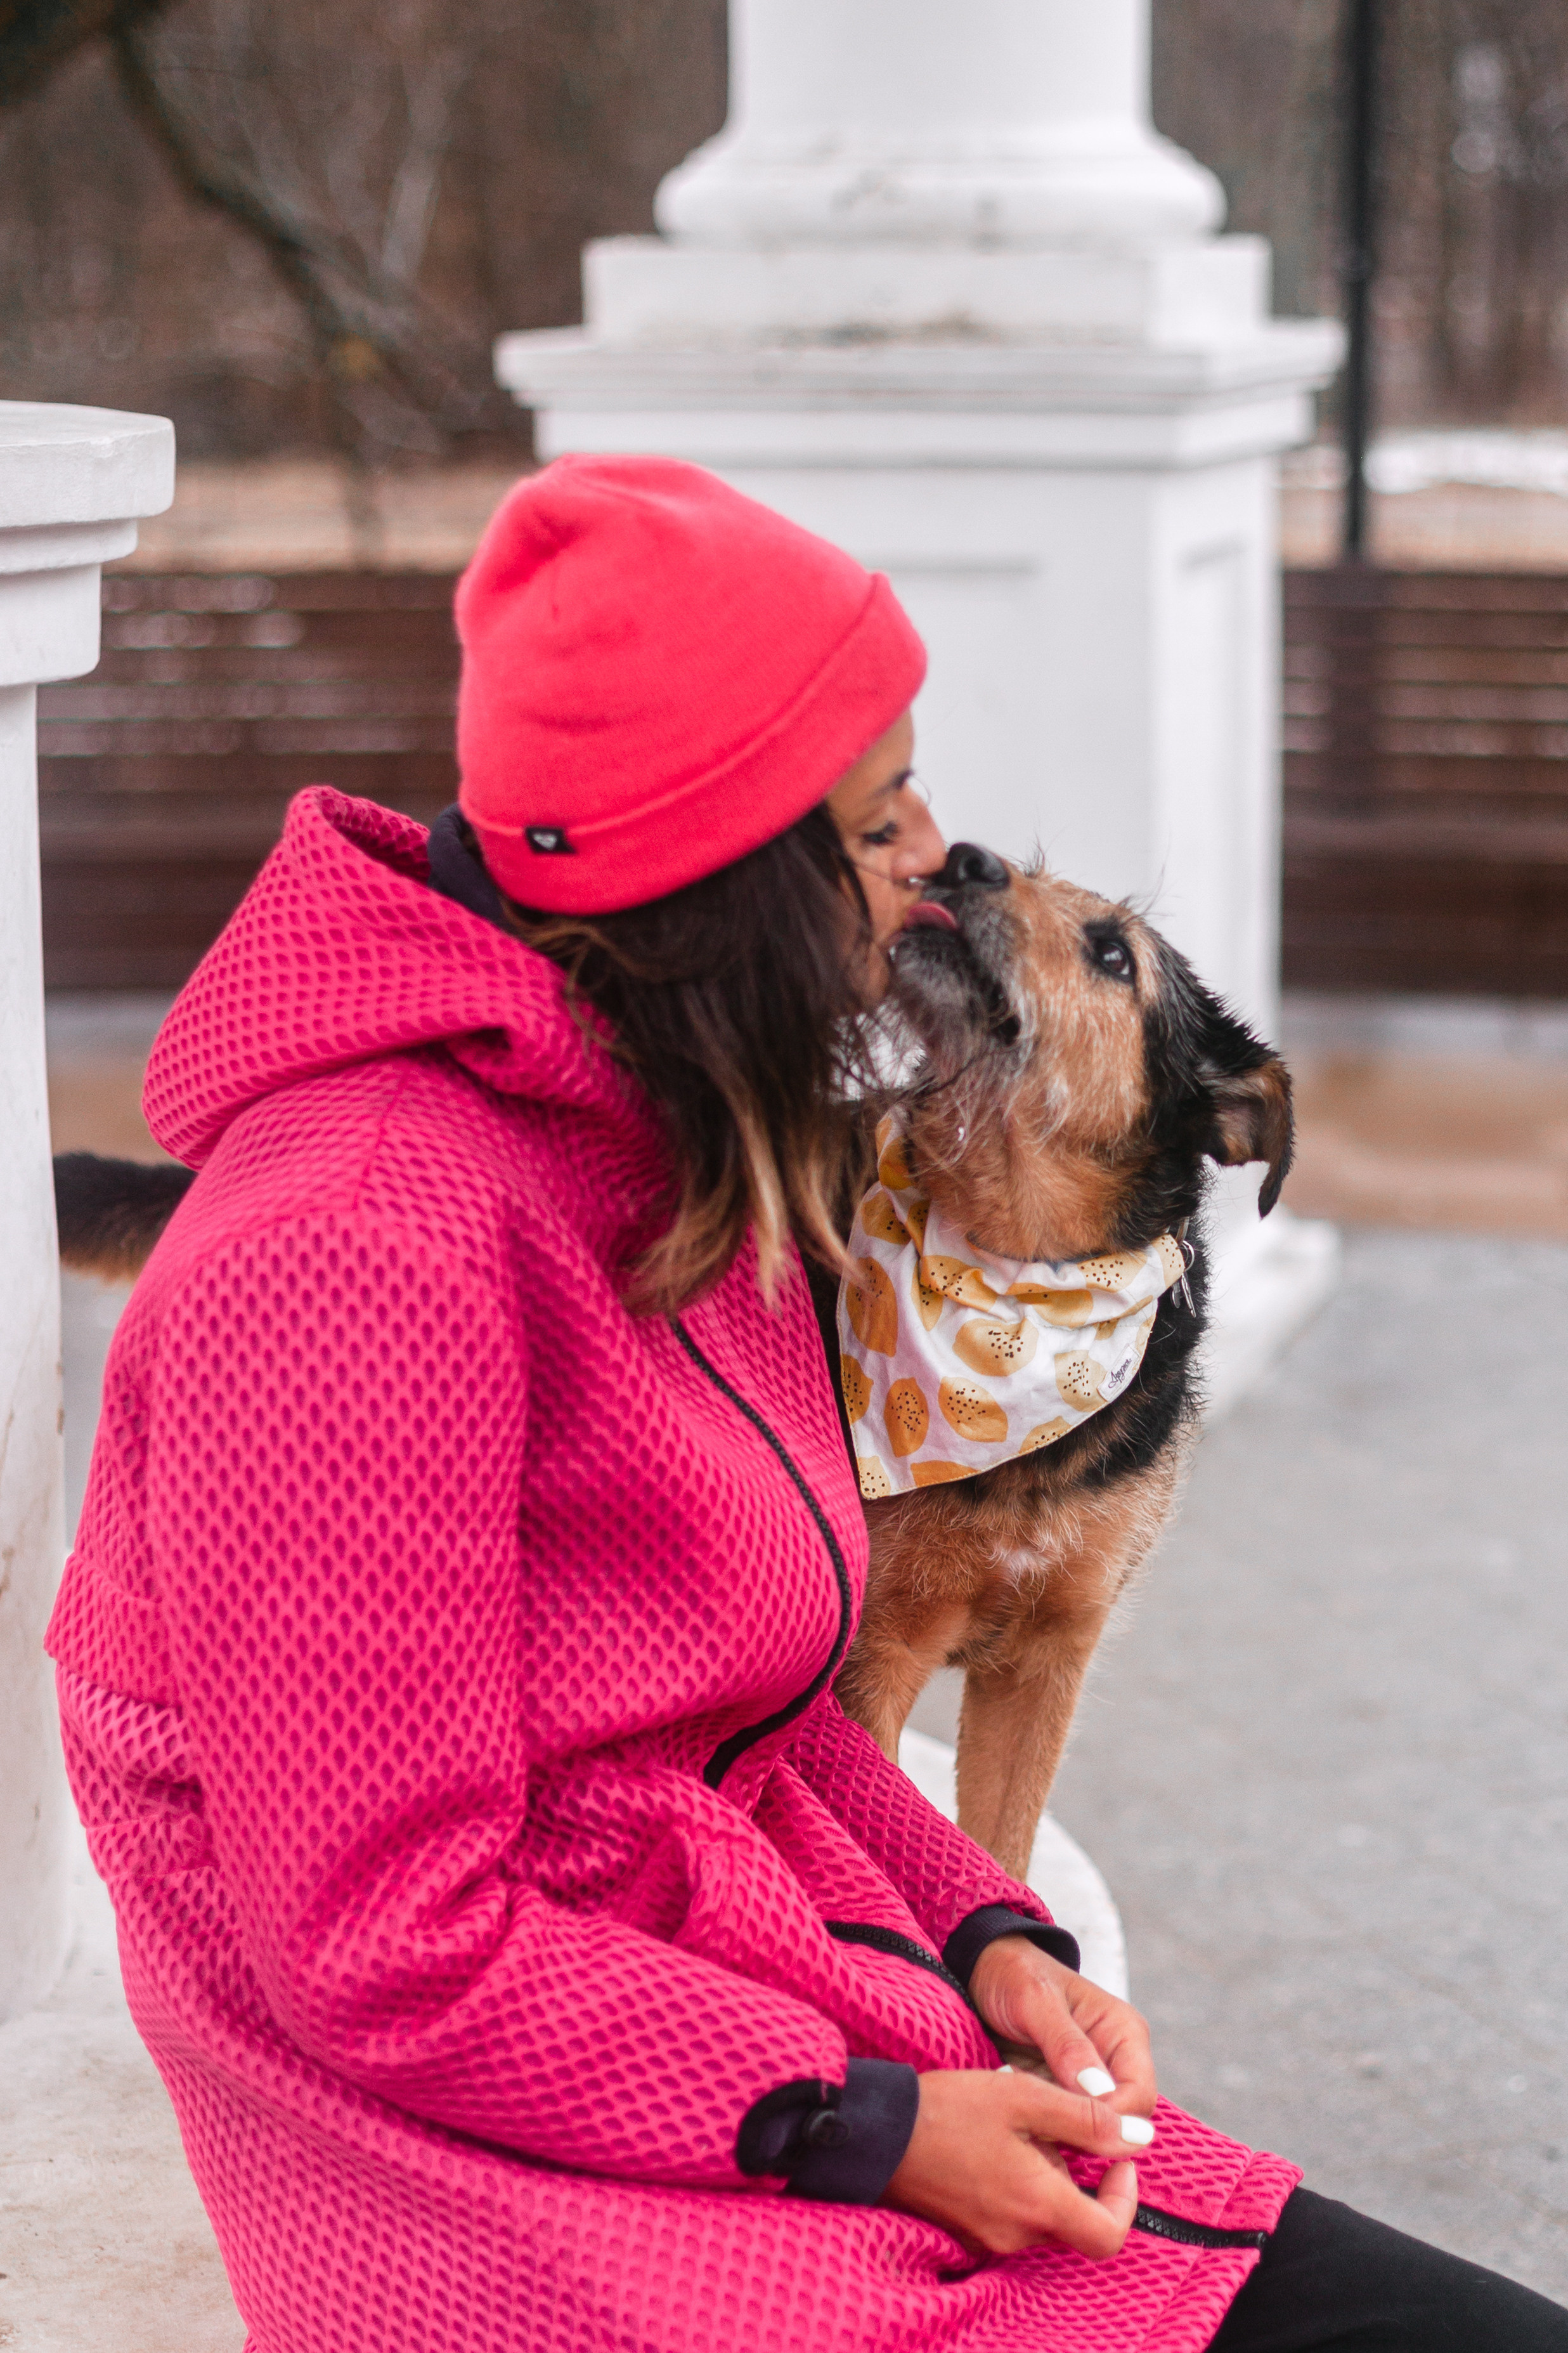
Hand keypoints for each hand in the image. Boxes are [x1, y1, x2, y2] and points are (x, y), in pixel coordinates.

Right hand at [884, 2069, 1139, 2256]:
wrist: (874, 2134)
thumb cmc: (947, 2110)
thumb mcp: (1024, 2098)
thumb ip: (1086, 2120)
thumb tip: (1141, 2139)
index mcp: (1038, 2204)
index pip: (1109, 2235)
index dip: (1125, 2199)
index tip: (1115, 2158)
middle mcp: (1017, 2234)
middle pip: (1075, 2222)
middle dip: (1078, 2176)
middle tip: (1057, 2126)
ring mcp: (988, 2237)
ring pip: (1041, 2215)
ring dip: (1045, 2176)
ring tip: (1017, 2125)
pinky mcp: (966, 2229)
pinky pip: (1010, 2214)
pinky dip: (1016, 2183)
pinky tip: (993, 2143)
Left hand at [969, 1936, 1156, 2119]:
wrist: (987, 1970)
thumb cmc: (1015, 1974)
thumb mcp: (1036, 2000)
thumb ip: (1067, 2044)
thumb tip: (1099, 2091)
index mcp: (1124, 2032)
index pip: (1140, 2095)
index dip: (1112, 2119)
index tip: (1067, 2122)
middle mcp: (1116, 2060)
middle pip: (1122, 2119)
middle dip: (1083, 2127)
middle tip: (1037, 2117)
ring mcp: (1091, 2079)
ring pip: (1093, 2127)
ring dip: (1058, 2124)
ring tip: (1022, 2100)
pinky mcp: (1065, 2092)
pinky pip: (1065, 2122)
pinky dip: (1043, 2120)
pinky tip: (1018, 2101)